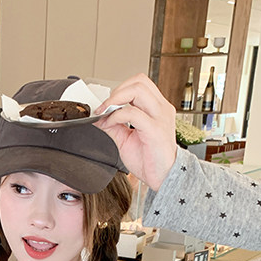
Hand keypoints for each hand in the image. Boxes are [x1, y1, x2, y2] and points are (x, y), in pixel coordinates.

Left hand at [94, 74, 177, 190]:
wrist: (163, 178)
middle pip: (139, 81)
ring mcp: (160, 117)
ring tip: (105, 113)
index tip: (105, 104)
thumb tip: (97, 116)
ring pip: (137, 90)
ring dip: (115, 99)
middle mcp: (161, 109)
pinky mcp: (155, 130)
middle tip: (104, 107)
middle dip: (116, 91)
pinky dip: (116, 116)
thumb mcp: (125, 139)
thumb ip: (113, 126)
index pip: (140, 83)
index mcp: (157, 108)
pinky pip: (133, 113)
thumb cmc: (149, 160)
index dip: (120, 89)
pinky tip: (110, 124)